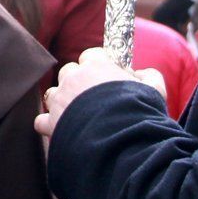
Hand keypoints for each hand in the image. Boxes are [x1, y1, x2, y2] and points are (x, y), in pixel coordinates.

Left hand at [34, 48, 162, 137]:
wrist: (122, 143)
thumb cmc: (139, 113)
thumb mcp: (154, 90)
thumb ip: (148, 76)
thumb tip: (142, 74)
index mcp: (97, 66)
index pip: (92, 55)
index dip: (100, 65)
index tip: (108, 77)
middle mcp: (74, 79)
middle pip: (69, 71)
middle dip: (78, 81)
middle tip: (93, 97)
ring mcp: (60, 101)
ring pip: (53, 93)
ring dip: (62, 101)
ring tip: (77, 114)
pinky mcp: (52, 123)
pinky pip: (43, 120)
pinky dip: (50, 125)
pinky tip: (63, 131)